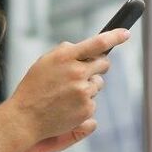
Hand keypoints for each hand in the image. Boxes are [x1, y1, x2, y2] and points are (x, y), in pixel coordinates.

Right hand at [8, 29, 128, 145]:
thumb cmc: (34, 88)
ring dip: (88, 86)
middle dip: (98, 66)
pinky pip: (93, 101)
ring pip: (98, 84)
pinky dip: (84, 103)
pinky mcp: (87, 108)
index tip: (126, 33)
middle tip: (85, 72)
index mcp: (65, 57)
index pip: (98, 43)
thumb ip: (67, 52)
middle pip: (104, 64)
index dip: (115, 37)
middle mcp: (77, 72)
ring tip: (67, 94)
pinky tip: (68, 106)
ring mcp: (83, 91)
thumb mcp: (45, 61)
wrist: (25, 118)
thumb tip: (89, 48)